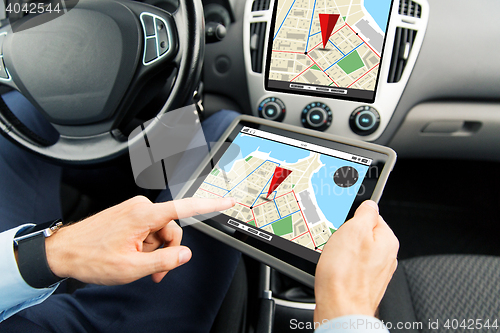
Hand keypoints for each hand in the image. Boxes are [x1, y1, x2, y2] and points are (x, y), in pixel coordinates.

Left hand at [45, 196, 234, 284]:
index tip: (227, 200)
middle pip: (172, 229)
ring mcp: (134, 211)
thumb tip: (185, 255)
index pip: (184, 208)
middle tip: (156, 272)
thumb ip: (164, 260)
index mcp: (143, 214)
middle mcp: (140, 207)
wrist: (63, 252)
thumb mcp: (132, 267)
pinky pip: (149, 231)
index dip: (209, 205)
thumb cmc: (91, 257)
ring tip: (139, 266)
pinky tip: (133, 257)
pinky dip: (146, 247)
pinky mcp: (129, 216)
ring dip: (155, 252)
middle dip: (167, 252)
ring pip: (160, 232)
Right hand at [314, 200, 398, 322]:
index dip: (353, 217)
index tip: (342, 223)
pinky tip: (333, 271)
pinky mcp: (362, 284)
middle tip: (336, 242)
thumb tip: (370, 204)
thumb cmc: (345, 274)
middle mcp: (385, 257)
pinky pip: (349, 267)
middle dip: (345, 236)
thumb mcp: (353, 230)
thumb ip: (365, 213)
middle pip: (361, 234)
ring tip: (333, 259)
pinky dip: (340, 267)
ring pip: (353, 252)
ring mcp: (375, 272)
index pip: (371, 216)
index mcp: (387, 240)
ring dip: (341, 253)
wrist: (339, 310)